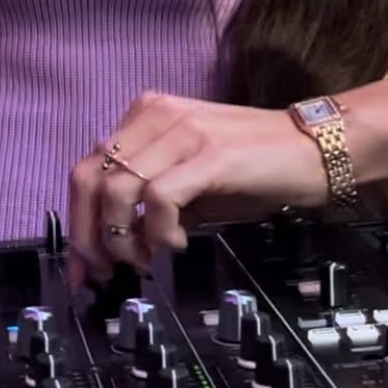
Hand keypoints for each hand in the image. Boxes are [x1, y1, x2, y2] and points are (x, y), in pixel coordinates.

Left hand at [68, 92, 326, 282]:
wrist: (311, 151)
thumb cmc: (253, 169)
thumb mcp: (190, 182)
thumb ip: (148, 204)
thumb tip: (113, 249)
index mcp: (146, 115)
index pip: (88, 168)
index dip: (77, 223)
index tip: (81, 268)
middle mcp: (156, 114)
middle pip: (89, 178)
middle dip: (88, 236)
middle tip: (106, 273)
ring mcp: (182, 130)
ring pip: (117, 189)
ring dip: (122, 239)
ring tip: (147, 259)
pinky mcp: (208, 154)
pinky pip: (159, 197)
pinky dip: (159, 231)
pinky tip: (178, 244)